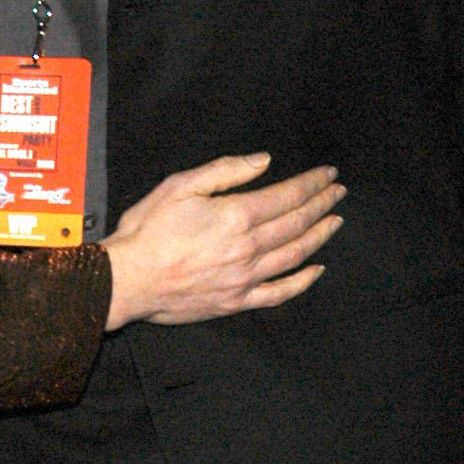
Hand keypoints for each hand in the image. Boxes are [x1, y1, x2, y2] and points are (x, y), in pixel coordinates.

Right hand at [103, 156, 342, 329]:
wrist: (126, 279)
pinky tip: (316, 270)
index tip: (327, 175)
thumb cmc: (147, 230)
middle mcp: (247, 248)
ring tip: (334, 222)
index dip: (312, 184)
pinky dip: (302, 282)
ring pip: (295, 255)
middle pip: (297, 224)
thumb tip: (263, 162)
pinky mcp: (236, 301)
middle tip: (337, 193)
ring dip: (319, 237)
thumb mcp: (180, 186)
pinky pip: (279, 293)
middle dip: (322, 205)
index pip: (288, 196)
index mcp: (235, 215)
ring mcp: (245, 278)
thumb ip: (225, 171)